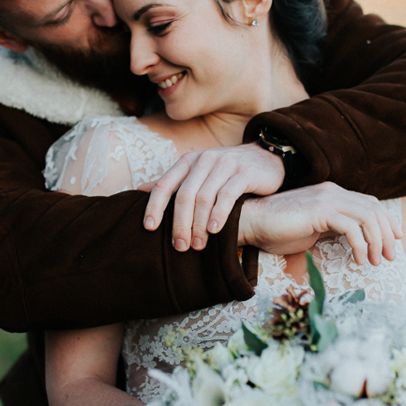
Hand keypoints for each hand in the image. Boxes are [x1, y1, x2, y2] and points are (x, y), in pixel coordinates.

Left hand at [140, 142, 283, 250]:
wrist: (264, 159)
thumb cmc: (225, 172)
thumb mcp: (197, 172)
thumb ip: (173, 182)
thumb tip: (140, 190)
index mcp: (187, 161)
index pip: (164, 184)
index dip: (154, 207)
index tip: (149, 228)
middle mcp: (203, 160)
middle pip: (184, 195)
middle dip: (179, 224)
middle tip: (179, 246)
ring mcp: (224, 165)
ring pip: (204, 198)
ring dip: (199, 225)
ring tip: (197, 245)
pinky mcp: (243, 173)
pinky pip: (227, 196)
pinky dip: (219, 215)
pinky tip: (215, 230)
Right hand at [237, 182, 401, 265]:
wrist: (252, 222)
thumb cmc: (278, 230)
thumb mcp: (313, 229)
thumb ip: (333, 228)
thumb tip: (354, 239)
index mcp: (332, 194)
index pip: (370, 203)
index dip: (386, 221)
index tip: (394, 240)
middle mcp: (333, 191)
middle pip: (374, 208)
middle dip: (386, 234)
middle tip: (390, 256)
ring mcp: (326, 198)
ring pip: (367, 216)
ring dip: (377, 241)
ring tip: (376, 261)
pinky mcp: (319, 210)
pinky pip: (351, 227)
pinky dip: (360, 245)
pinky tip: (358, 259)